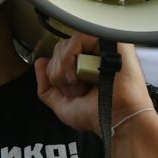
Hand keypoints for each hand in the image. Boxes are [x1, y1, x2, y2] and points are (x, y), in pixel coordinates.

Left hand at [35, 35, 155, 137]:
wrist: (117, 118)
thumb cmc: (97, 115)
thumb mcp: (62, 105)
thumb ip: (46, 86)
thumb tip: (40, 61)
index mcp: (86, 67)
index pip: (58, 56)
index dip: (54, 73)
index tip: (67, 91)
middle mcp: (95, 55)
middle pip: (59, 49)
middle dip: (57, 73)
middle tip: (74, 90)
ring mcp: (103, 47)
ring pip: (66, 44)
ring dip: (64, 68)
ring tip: (79, 84)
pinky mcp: (110, 42)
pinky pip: (78, 39)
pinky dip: (70, 58)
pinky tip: (80, 74)